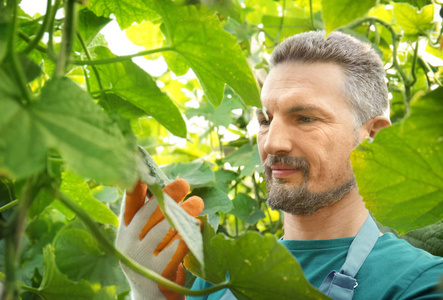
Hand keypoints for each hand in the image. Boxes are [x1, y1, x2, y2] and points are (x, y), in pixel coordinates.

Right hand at [116, 179, 203, 299]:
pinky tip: (198, 225)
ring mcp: (141, 259)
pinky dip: (188, 234)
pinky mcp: (157, 272)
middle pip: (148, 214)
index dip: (136, 186)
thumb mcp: (144, 238)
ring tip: (197, 202)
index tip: (146, 170)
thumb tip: (168, 186)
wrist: (152, 297)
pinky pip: (175, 248)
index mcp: (124, 232)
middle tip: (184, 183)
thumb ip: (151, 217)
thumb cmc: (153, 258)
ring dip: (183, 213)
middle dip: (167, 196)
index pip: (128, 204)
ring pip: (165, 228)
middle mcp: (127, 244)